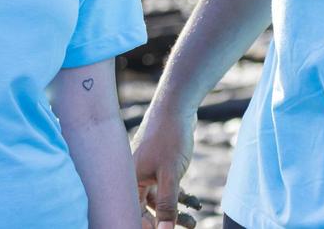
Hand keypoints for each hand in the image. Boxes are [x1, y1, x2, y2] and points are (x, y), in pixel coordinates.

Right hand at [132, 101, 196, 228]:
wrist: (175, 107)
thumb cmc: (169, 137)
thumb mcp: (170, 174)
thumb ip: (167, 204)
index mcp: (131, 179)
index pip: (133, 211)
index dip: (146, 225)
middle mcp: (136, 176)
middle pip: (145, 208)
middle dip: (162, 221)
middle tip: (180, 227)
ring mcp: (148, 170)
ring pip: (158, 199)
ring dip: (174, 211)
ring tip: (192, 222)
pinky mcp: (160, 166)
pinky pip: (167, 189)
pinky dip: (178, 197)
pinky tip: (192, 203)